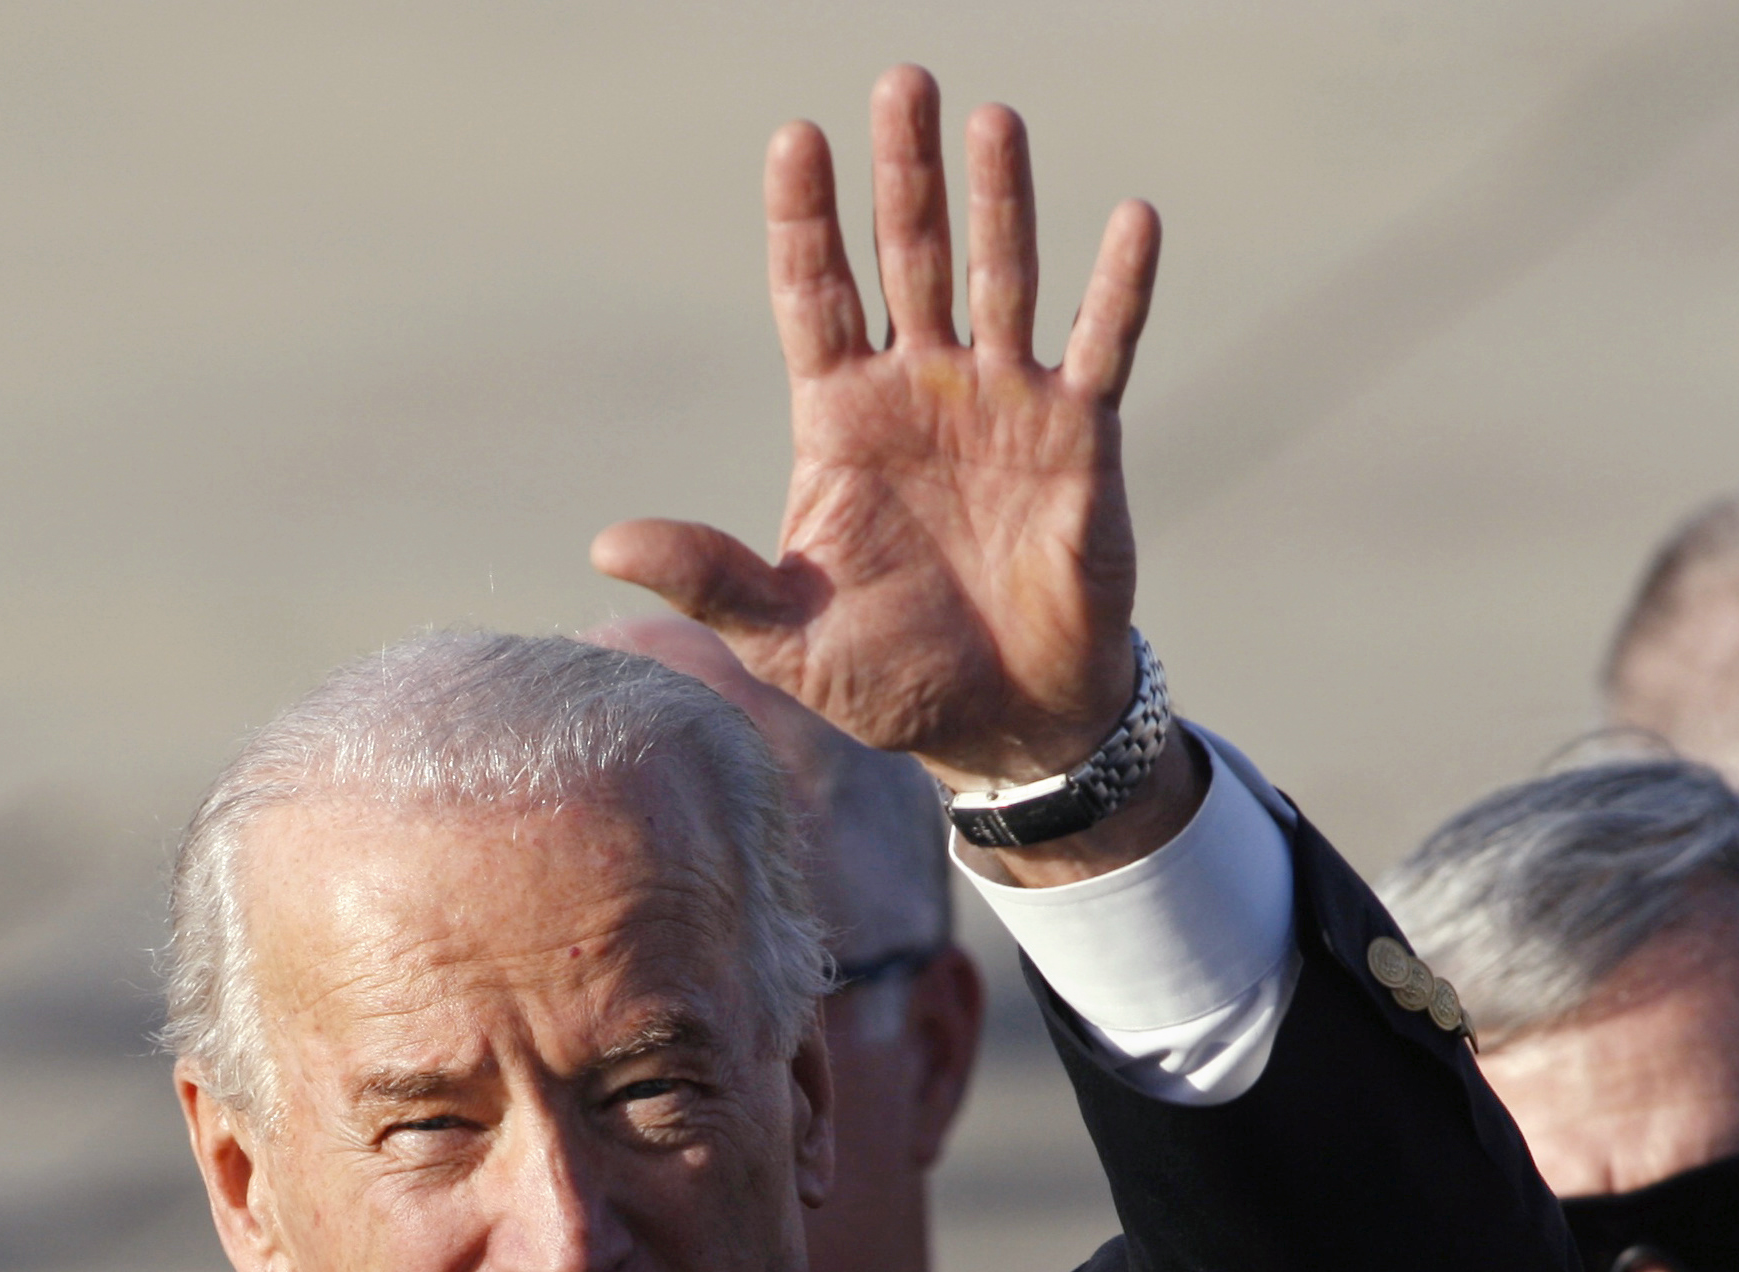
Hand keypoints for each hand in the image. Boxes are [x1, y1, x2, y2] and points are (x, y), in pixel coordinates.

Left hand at [594, 66, 1159, 795]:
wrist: (1003, 724)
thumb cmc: (888, 677)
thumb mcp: (784, 634)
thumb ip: (709, 578)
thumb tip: (607, 544)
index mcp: (839, 419)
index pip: (815, 293)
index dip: (805, 219)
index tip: (796, 138)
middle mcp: (919, 389)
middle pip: (907, 256)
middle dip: (902, 173)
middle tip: (899, 81)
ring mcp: (1002, 401)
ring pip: (1000, 278)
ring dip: (1000, 201)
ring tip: (990, 119)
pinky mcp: (1079, 434)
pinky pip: (1102, 345)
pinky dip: (1119, 286)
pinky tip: (1131, 219)